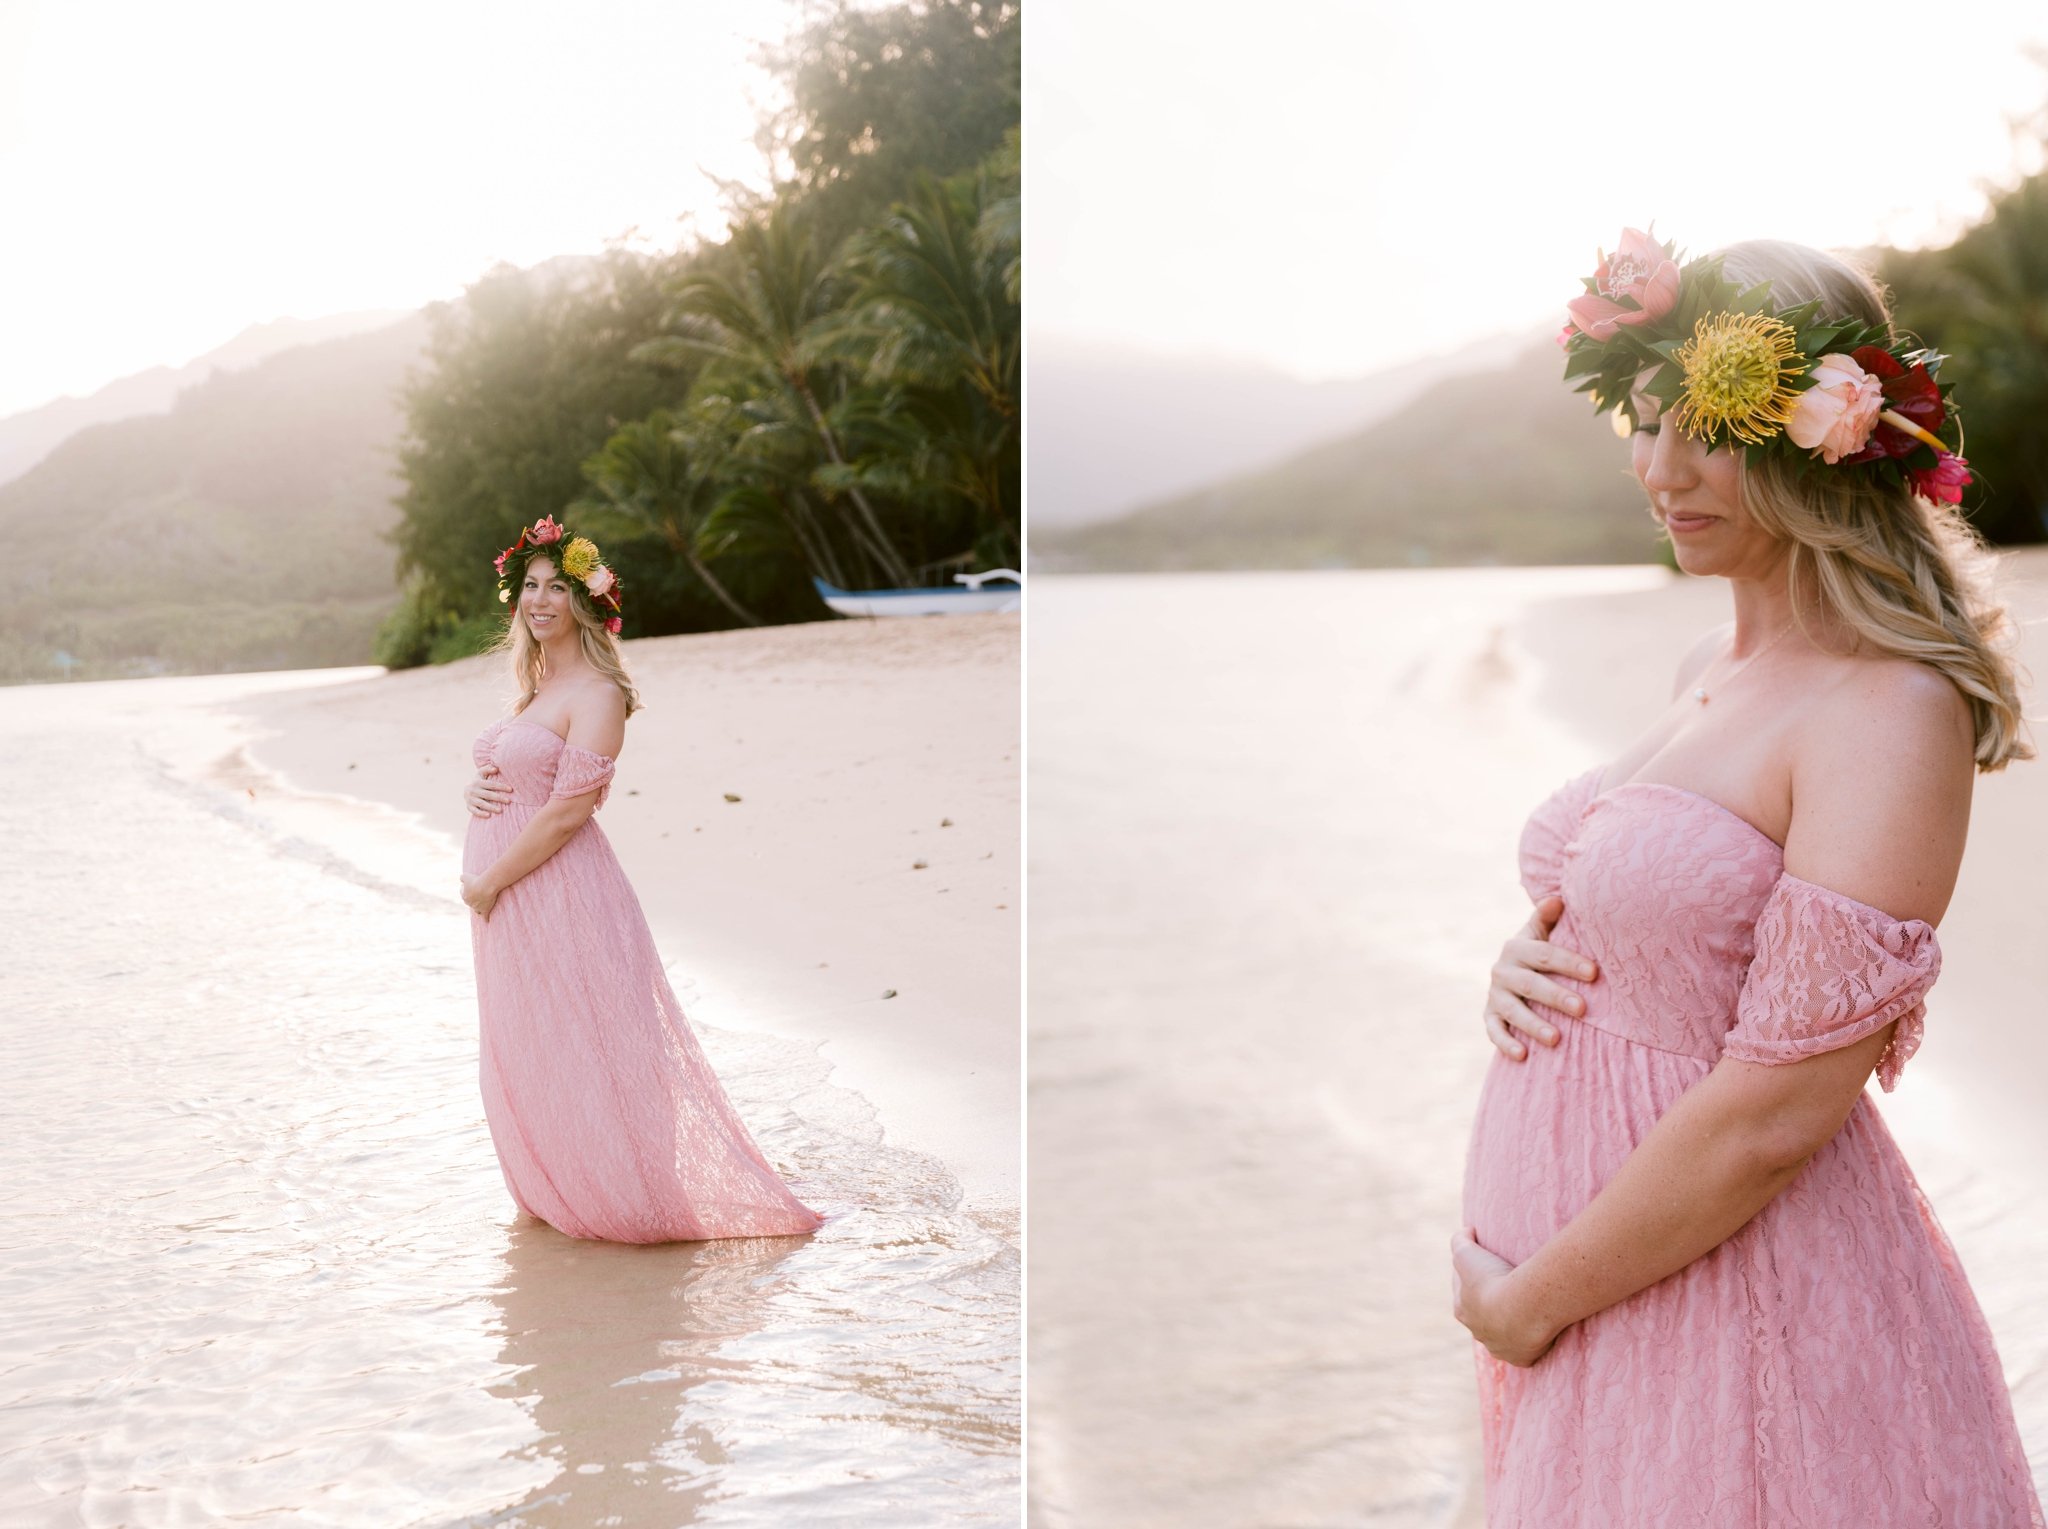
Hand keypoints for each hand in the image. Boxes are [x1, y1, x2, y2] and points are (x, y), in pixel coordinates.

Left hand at [460, 874, 498, 919]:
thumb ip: (462, 878)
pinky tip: (486, 921)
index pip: (463, 893)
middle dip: (473, 899)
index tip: (471, 886)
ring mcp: (477, 907)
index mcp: (464, 896)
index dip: (466, 890)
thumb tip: (461, 879)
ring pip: (476, 910)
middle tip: (478, 894)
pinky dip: (486, 919)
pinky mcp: (485, 910)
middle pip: (470, 902)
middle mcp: (469, 903)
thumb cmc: (476, 880)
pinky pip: (485, 916)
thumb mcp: (466, 876)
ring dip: (478, 908)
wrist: (486, 886)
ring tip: (481, 906)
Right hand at [465, 763, 512, 817]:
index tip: (510, 789)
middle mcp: (472, 790)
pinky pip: (474, 811)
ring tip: (500, 810)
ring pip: (481, 803)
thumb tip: (496, 768)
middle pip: (487, 794)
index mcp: (477, 782)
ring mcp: (469, 799)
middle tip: (509, 801)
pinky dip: (481, 813)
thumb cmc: (479, 781)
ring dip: (491, 807)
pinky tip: (489, 815)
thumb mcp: (481, 774)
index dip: (501, 786)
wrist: (466, 791)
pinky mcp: (468, 806)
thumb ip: (487, 769)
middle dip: (498, 798)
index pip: (491, 784)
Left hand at [1451, 1227, 1556, 1367]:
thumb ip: (1461, 1239)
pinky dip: (1531, 1339)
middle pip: (1484, 1315)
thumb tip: (1466, 1232)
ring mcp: (1501, 1348)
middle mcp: (1479, 1333)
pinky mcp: (1524, 1358)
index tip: (1486, 1265)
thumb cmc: (1493, 1279)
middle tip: (1509, 1286)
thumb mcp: (1468, 1252)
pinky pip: (1526, 1349)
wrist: (1524, 1309)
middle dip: (1492, 1302)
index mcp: (1463, 1310)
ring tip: (1526, 1307)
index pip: (1463, 1291)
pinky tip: (1537, 1327)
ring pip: (1504, 1335)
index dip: (1473, 1275)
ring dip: (1512, 1322)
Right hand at [1485, 894, 1597, 1059]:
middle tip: (1582, 1009)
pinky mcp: (1489, 1016)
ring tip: (1556, 1039)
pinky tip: (1522, 1055)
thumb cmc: (1538, 955)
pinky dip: (1505, 1043)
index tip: (1595, 973)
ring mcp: (1495, 995)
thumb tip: (1558, 899)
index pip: (1544, 954)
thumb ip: (1548, 919)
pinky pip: (1494, 1030)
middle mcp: (1502, 970)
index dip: (1569, 963)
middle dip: (1556, 996)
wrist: (1510, 974)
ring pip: (1513, 1011)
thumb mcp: (1540, 933)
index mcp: (1516, 947)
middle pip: (1530, 984)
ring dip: (1533, 1024)